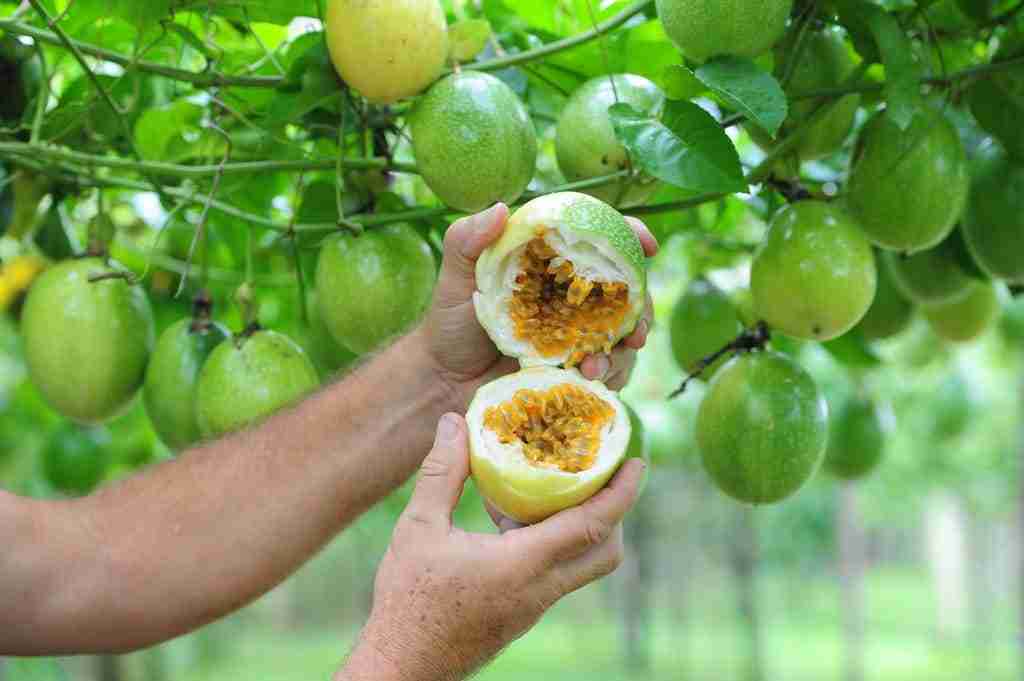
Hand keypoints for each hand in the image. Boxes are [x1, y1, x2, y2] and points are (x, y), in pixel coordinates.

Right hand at [337, 414, 644, 680]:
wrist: (403, 666)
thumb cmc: (408, 600)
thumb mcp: (419, 528)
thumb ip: (442, 473)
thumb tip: (455, 422)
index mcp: (523, 565)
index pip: (592, 526)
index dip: (621, 492)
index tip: (636, 462)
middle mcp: (539, 589)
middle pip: (604, 552)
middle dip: (614, 512)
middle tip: (601, 475)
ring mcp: (533, 607)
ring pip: (580, 565)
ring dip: (581, 526)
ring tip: (552, 488)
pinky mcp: (520, 615)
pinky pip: (554, 574)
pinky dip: (552, 543)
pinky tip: (511, 521)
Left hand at [419, 203, 658, 408]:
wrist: (445, 381)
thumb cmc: (451, 322)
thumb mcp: (455, 278)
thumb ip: (467, 240)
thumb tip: (501, 208)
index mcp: (555, 264)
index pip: (602, 241)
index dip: (631, 237)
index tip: (647, 244)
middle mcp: (575, 297)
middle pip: (629, 293)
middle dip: (643, 308)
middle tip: (637, 328)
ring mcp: (581, 335)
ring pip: (625, 337)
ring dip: (623, 351)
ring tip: (595, 366)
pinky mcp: (577, 371)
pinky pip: (610, 373)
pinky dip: (608, 377)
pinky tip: (587, 381)